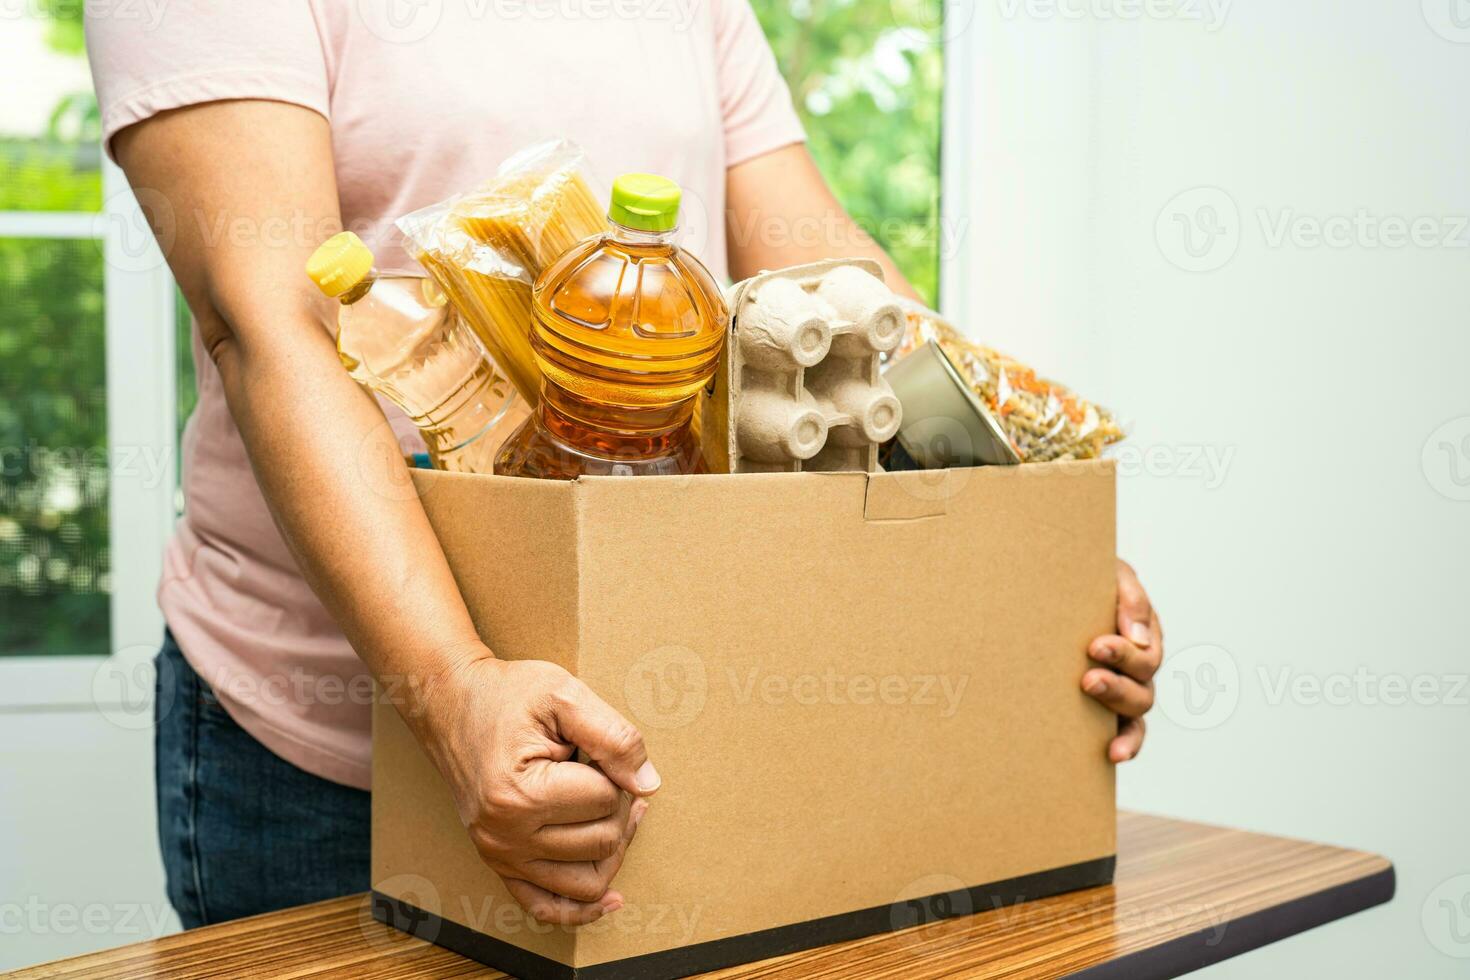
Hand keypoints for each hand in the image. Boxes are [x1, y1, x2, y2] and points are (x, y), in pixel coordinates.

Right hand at [413, 654, 659, 923]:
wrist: (450, 703)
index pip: (607, 800)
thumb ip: (613, 737)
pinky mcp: (499, 863)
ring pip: (588, 882)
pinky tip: (610, 898)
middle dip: (614, 803)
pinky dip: (581, 909)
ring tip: (603, 806)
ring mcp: (500, 855)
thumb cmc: (506, 695)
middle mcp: (506, 836)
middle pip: (603, 842)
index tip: (590, 746)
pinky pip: (547, 908)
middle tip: (596, 767)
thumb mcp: (564, 694)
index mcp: (520, 794)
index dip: (613, 769)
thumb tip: (649, 784)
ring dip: (609, 846)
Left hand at [1082, 559, 1161, 762]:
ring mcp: (1126, 686)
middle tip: (1087, 678)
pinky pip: (1130, 732)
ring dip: (1116, 705)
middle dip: (1116, 682)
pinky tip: (1113, 753)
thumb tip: (1139, 637)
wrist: (1053, 589)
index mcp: (1142, 630)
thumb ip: (1129, 596)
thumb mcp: (1109, 574)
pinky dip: (1128, 743)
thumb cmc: (1081, 580)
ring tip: (1089, 697)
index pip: (1145, 650)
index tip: (1094, 646)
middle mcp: (1138, 662)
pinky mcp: (1110, 708)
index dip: (1123, 653)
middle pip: (1143, 682)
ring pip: (1137, 707)